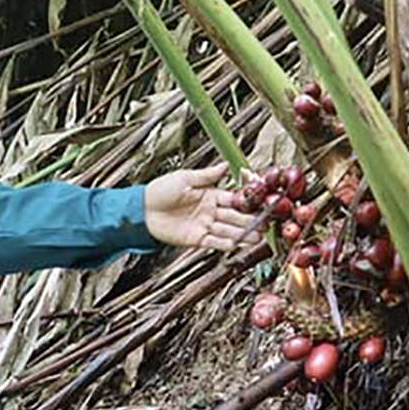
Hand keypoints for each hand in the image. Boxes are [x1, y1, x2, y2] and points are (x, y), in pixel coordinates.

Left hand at [143, 163, 258, 251]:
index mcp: (209, 195)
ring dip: (244, 234)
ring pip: (228, 231)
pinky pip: (215, 242)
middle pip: (235, 217)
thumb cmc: (160, 191)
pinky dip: (227, 244)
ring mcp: (204, 226)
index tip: (262, 204)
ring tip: (259, 237)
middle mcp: (209, 211)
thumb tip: (225, 165)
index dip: (247, 202)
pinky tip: (238, 244)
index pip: (233, 199)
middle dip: (251, 221)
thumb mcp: (185, 178)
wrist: (142, 210)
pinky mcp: (196, 239)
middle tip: (267, 224)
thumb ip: (207, 175)